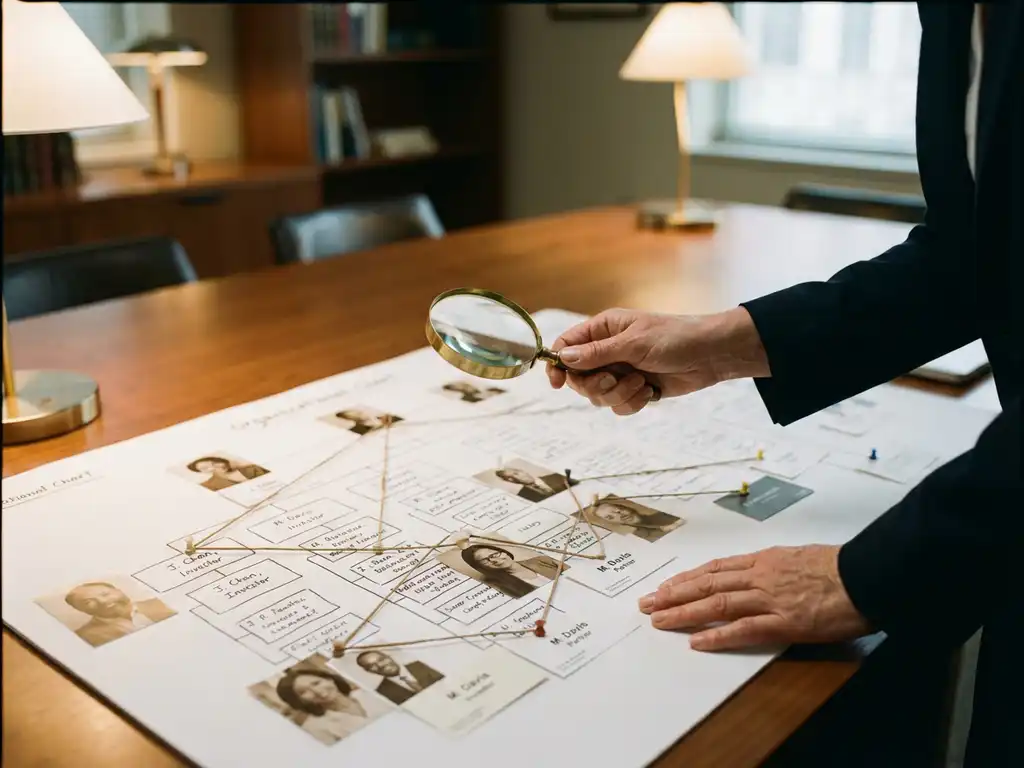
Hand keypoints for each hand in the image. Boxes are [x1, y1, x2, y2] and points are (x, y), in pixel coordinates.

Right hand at [546, 307, 768, 415]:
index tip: (558, 382)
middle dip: (596, 385)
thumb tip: (564, 358)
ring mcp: (621, 371)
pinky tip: (650, 392)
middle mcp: (607, 350)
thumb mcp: (633, 343)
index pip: (566, 346)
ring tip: (641, 384)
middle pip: (579, 377)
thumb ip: (597, 353)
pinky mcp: (634, 389)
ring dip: (618, 395)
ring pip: (598, 396)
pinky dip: (632, 403)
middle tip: (615, 380)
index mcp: (603, 329)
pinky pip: (618, 406)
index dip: (558, 365)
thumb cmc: (675, 338)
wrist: (710, 355)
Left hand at [637, 545, 871, 650]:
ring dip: (685, 613)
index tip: (666, 586)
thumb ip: (775, 566)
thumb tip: (759, 572)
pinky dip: (719, 635)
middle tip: (647, 603)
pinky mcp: (785, 622)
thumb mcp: (799, 557)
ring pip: (718, 604)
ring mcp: (770, 599)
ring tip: (659, 620)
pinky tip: (697, 642)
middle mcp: (760, 576)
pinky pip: (745, 629)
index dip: (687, 579)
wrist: (867, 574)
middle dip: (674, 594)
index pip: (716, 569)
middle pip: (707, 584)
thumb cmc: (839, 566)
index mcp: (764, 560)